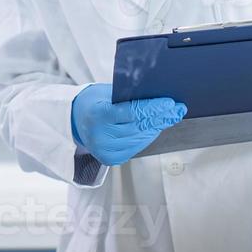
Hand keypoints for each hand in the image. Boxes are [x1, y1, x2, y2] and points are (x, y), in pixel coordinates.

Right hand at [70, 83, 185, 166]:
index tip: (170, 103)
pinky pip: (136, 147)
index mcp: (98, 115)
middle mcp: (100, 135)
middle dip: (161, 117)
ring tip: (170, 117)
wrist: (75, 121)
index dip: (153, 108)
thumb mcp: (106, 93)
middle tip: (177, 110)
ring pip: (141, 138)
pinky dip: (147, 137)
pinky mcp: (110, 159)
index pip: (132, 112)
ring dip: (157, 128)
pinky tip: (155, 128)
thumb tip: (157, 98)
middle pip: (139, 126)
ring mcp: (105, 150)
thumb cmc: (93, 102)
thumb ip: (128, 96)